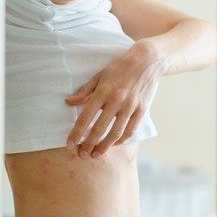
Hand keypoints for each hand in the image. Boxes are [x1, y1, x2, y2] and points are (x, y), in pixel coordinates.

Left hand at [64, 41, 164, 158]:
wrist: (147, 60)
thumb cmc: (120, 66)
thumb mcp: (100, 75)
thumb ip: (85, 91)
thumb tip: (69, 102)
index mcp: (103, 91)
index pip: (86, 116)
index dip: (76, 132)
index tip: (69, 144)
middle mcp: (116, 100)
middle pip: (100, 128)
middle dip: (89, 144)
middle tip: (82, 155)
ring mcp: (130, 106)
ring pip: (116, 133)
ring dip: (105, 146)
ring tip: (96, 155)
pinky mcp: (141, 110)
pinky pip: (130, 129)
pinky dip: (122, 139)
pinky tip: (114, 144)